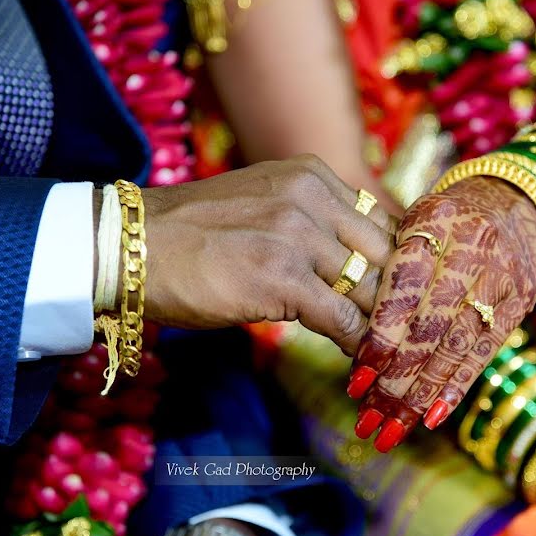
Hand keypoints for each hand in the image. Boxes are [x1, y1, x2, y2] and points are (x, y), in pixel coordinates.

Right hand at [139, 155, 394, 354]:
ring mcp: (298, 234)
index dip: (397, 265)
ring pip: (369, 288)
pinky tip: (356, 359)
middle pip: (384, 254)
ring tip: (386, 349)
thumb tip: (359, 263)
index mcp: (313, 176)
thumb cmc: (195, 234)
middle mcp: (312, 196)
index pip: (381, 222)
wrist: (132, 245)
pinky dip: (354, 343)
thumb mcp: (266, 204)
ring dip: (379, 325)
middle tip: (403, 329)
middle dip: (396, 296)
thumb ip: (314, 222)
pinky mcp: (282, 276)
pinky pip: (342, 318)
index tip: (403, 295)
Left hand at [348, 176, 535, 450]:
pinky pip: (483, 352)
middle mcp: (470, 251)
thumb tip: (340, 324)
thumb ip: (383, 265)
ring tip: (390, 430)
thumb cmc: (444, 219)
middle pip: (429, 327)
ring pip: (454, 347)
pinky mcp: (518, 303)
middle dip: (395, 380)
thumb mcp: (411, 222)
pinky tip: (430, 417)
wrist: (519, 201)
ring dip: (420, 394)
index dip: (381, 338)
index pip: (404, 290)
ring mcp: (499, 279)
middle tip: (366, 420)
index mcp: (433, 223)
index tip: (357, 379)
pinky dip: (455, 386)